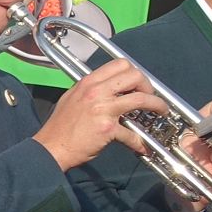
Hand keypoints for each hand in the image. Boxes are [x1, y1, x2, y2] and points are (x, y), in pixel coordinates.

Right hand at [32, 57, 166, 170]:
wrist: (51, 147)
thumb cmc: (60, 126)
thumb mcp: (73, 98)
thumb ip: (91, 91)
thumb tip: (110, 90)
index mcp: (88, 82)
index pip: (120, 64)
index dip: (135, 73)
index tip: (138, 85)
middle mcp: (96, 91)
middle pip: (134, 76)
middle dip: (148, 86)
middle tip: (150, 97)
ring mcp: (103, 109)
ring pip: (141, 99)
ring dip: (157, 106)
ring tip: (161, 112)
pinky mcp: (107, 128)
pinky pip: (132, 133)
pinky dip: (140, 142)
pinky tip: (142, 146)